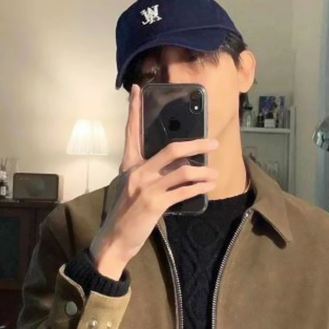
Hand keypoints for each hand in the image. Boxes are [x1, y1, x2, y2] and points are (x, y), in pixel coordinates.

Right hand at [90, 85, 218, 279]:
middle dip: (195, 144)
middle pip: (170, 149)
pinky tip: (208, 187)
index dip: (135, 110)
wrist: (114, 239)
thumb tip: (176, 165)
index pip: (132, 132)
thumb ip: (149, 173)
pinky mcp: (155, 204)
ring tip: (214, 174)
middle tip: (212, 143)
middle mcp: (137, 171)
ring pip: (182, 171)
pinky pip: (183, 191)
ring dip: (203, 172)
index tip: (137, 89)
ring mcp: (146, 187)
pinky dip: (199, 188)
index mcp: (129, 165)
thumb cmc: (124, 212)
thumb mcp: (131, 187)